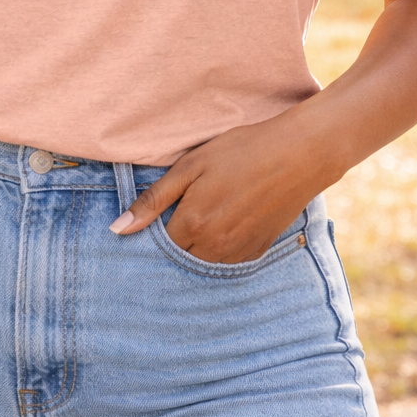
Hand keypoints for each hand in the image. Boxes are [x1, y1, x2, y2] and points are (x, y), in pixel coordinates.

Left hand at [109, 104, 341, 262]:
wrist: (299, 154)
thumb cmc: (241, 151)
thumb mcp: (191, 166)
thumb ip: (153, 200)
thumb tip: (116, 230)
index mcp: (192, 224)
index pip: (157, 246)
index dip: (152, 232)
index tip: (155, 217)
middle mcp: (213, 247)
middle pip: (178, 259)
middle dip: (172, 244)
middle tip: (180, 215)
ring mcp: (238, 253)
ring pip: (203, 264)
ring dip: (195, 250)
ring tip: (204, 218)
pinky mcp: (257, 251)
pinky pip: (228, 263)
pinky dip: (219, 251)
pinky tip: (225, 223)